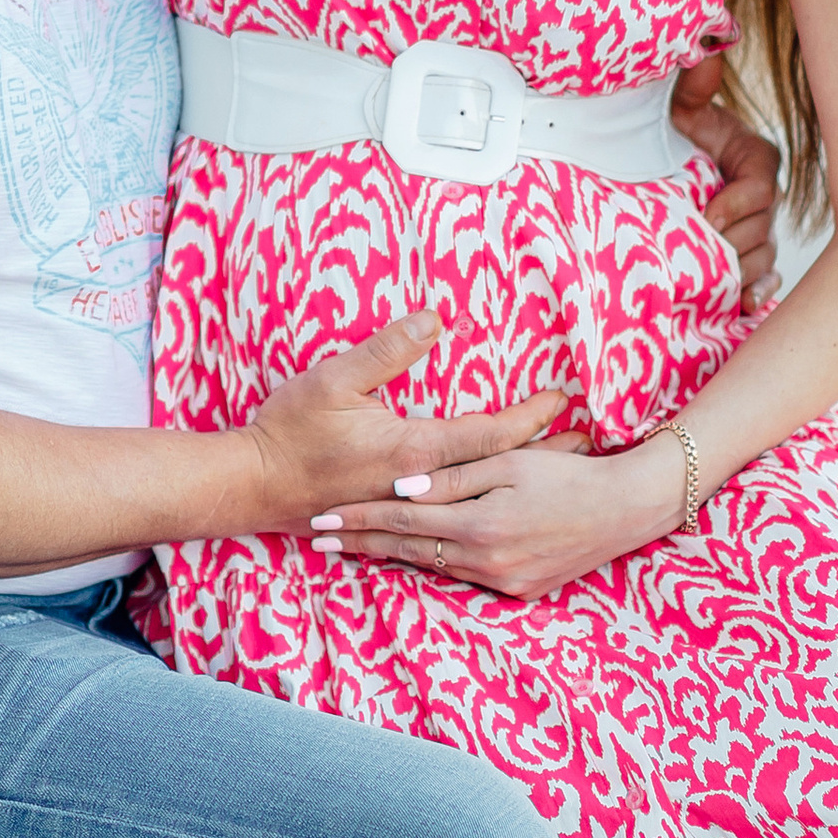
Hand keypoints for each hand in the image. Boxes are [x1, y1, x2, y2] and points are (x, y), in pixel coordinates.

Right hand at [242, 316, 564, 529]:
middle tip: (586, 445)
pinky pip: (451, 518)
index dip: (532, 417)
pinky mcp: (393, 520)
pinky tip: (496, 504)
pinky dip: (483, 506)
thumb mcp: (333, 379)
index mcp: (414, 452)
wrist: (251, 486)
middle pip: (498, 474)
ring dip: (519, 484)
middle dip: (543, 458)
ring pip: (479, 499)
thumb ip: (387, 348)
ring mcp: (407, 509)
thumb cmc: (288, 431)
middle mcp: (419, 487)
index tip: (564, 399)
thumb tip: (434, 318)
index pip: (491, 435)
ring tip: (556, 473)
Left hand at [311, 429, 683, 601]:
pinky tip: (413, 556)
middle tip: (321, 538)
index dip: (360, 519)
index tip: (323, 518)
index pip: (402, 520)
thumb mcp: (512, 464)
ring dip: (394, 556)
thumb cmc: (571, 474)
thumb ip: (455, 476)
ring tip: (356, 548)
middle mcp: (486, 563)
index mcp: (480, 527)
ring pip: (433, 567)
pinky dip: (436, 563)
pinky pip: (466, 577)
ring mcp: (504, 583)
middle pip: (408, 551)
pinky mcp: (521, 592)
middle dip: (362, 544)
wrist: (627, 510)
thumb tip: (403, 488)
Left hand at [667, 48, 780, 309]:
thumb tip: (702, 53)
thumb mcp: (682, 108)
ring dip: (742, 271)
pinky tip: (744, 306)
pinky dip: (758, 293)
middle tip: (704, 251)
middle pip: (763, 229)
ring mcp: (760, 230)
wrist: (663, 161)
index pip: (760, 187)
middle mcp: (765, 198)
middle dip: (734, 242)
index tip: (705, 216)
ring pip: (763, 258)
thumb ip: (693, 87)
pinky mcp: (749, 257)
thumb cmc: (674, 132)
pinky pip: (766, 280)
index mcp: (756, 159)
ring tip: (718, 281)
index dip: (736, 204)